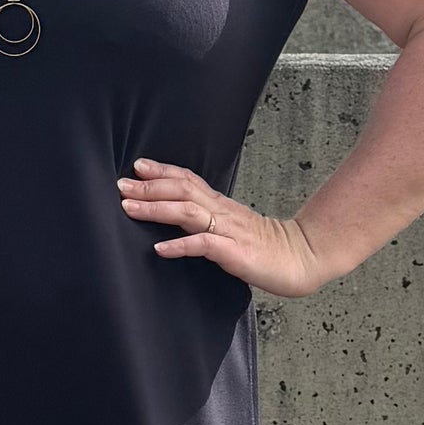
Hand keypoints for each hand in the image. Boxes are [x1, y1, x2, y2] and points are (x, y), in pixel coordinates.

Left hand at [116, 158, 327, 297]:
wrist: (303, 258)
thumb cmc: (267, 247)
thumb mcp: (233, 227)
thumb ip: (210, 221)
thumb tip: (182, 218)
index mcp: (222, 205)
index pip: (188, 179)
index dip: (162, 171)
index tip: (137, 166)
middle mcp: (222, 212)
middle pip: (182, 190)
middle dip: (148, 187)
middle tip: (120, 186)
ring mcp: (228, 231)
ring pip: (187, 211)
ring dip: (155, 209)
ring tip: (129, 208)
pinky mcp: (234, 253)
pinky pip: (203, 245)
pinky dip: (179, 245)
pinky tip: (159, 248)